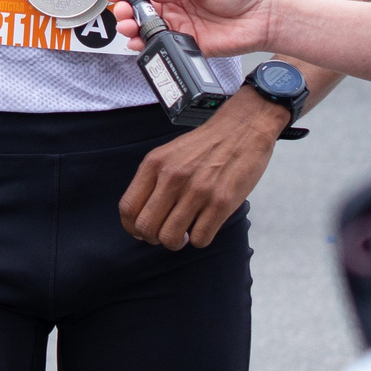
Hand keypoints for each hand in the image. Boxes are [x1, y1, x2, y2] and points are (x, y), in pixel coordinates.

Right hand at [104, 0, 277, 57]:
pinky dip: (148, 45)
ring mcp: (180, 25)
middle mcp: (176, 5)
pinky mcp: (187, 44)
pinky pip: (162, 45)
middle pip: (142, 8)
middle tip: (122, 12)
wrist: (263, 18)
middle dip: (127, 9)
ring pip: (148, 27)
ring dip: (133, 27)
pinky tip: (139, 43)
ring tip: (128, 27)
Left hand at [117, 88, 277, 249]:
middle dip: (154, 238)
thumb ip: (153, 181)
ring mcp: (197, 191)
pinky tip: (204, 225)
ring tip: (185, 233)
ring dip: (177, 242)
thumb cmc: (205, 145)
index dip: (132, 227)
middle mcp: (173, 177)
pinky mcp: (221, 203)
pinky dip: (200, 239)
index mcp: (155, 164)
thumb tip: (142, 218)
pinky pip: (200, 239)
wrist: (243, 129)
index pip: (128, 208)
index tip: (143, 231)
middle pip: (146, 228)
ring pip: (171, 238)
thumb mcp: (168, 154)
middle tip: (166, 233)